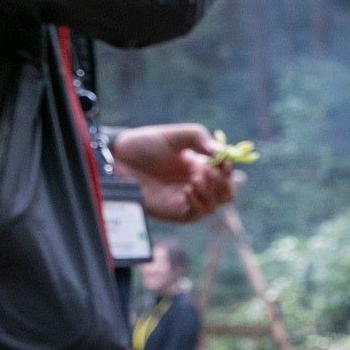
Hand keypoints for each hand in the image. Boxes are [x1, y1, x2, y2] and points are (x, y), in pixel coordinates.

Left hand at [112, 124, 235, 222]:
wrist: (120, 159)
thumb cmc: (146, 145)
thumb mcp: (175, 135)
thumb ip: (199, 138)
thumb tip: (222, 153)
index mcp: (200, 165)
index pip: (226, 173)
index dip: (229, 169)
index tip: (223, 162)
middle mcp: (197, 183)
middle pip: (226, 193)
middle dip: (224, 183)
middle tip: (209, 172)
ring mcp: (187, 199)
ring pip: (215, 205)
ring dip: (210, 192)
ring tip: (194, 179)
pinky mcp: (176, 212)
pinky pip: (198, 214)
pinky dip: (199, 203)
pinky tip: (187, 190)